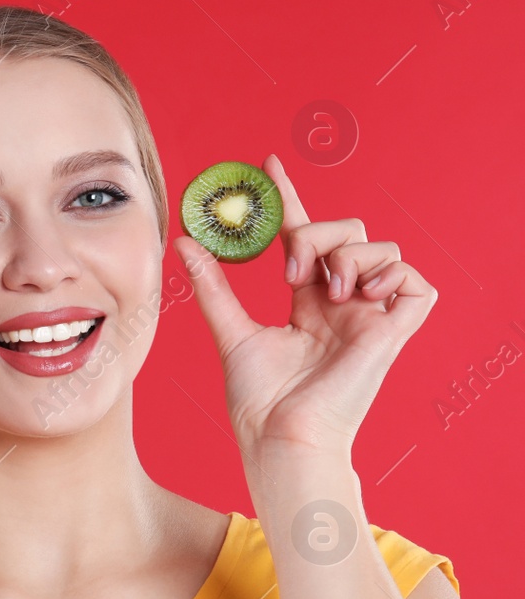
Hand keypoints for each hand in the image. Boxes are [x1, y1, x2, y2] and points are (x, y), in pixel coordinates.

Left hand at [171, 154, 437, 459]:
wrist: (280, 434)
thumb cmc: (259, 400)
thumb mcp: (230, 331)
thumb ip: (212, 286)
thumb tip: (184, 241)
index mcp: (306, 301)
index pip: (302, 235)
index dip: (288, 198)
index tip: (268, 163)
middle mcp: (341, 303)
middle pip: (347, 229)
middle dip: (316, 233)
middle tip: (290, 271)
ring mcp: (370, 314)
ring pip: (381, 245)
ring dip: (346, 256)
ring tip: (326, 293)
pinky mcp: (395, 330)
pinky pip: (415, 279)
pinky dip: (389, 274)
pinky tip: (357, 297)